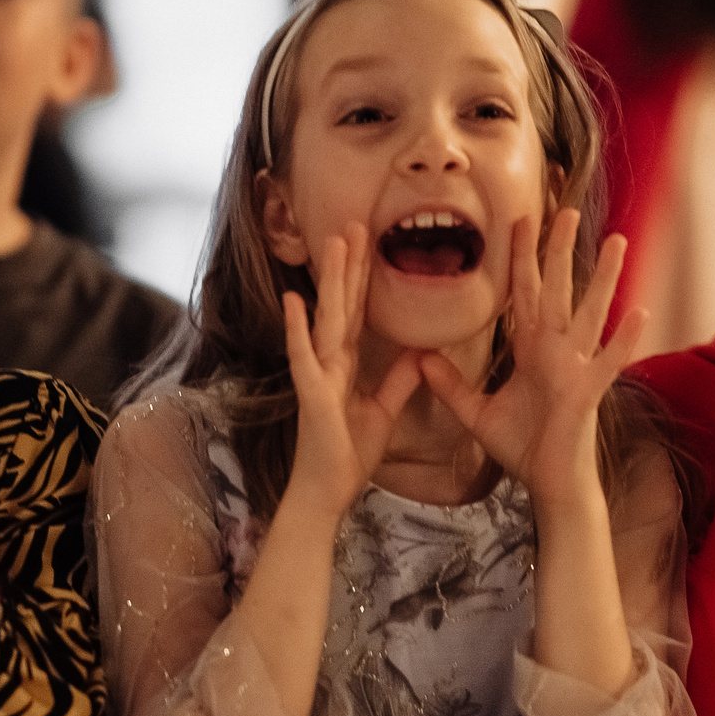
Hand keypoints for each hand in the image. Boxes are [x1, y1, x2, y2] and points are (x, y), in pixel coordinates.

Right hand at [282, 226, 424, 514]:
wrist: (326, 493)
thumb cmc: (348, 455)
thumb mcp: (384, 411)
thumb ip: (399, 380)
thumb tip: (421, 350)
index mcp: (346, 365)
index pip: (358, 312)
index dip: (364, 278)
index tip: (369, 243)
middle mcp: (329, 362)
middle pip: (342, 305)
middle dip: (348, 265)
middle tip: (353, 223)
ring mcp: (317, 374)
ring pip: (326, 319)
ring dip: (329, 281)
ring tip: (333, 242)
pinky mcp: (311, 393)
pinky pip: (304, 356)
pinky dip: (298, 328)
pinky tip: (293, 299)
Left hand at [421, 211, 644, 503]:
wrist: (549, 486)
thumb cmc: (523, 448)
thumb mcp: (476, 413)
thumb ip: (451, 385)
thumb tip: (419, 359)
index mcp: (532, 349)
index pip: (525, 293)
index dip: (521, 258)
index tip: (521, 220)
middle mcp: (557, 350)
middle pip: (557, 290)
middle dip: (558, 250)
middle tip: (563, 210)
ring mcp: (577, 367)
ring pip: (590, 312)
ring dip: (602, 278)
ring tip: (615, 241)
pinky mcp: (589, 392)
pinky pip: (609, 361)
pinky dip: (624, 339)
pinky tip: (639, 312)